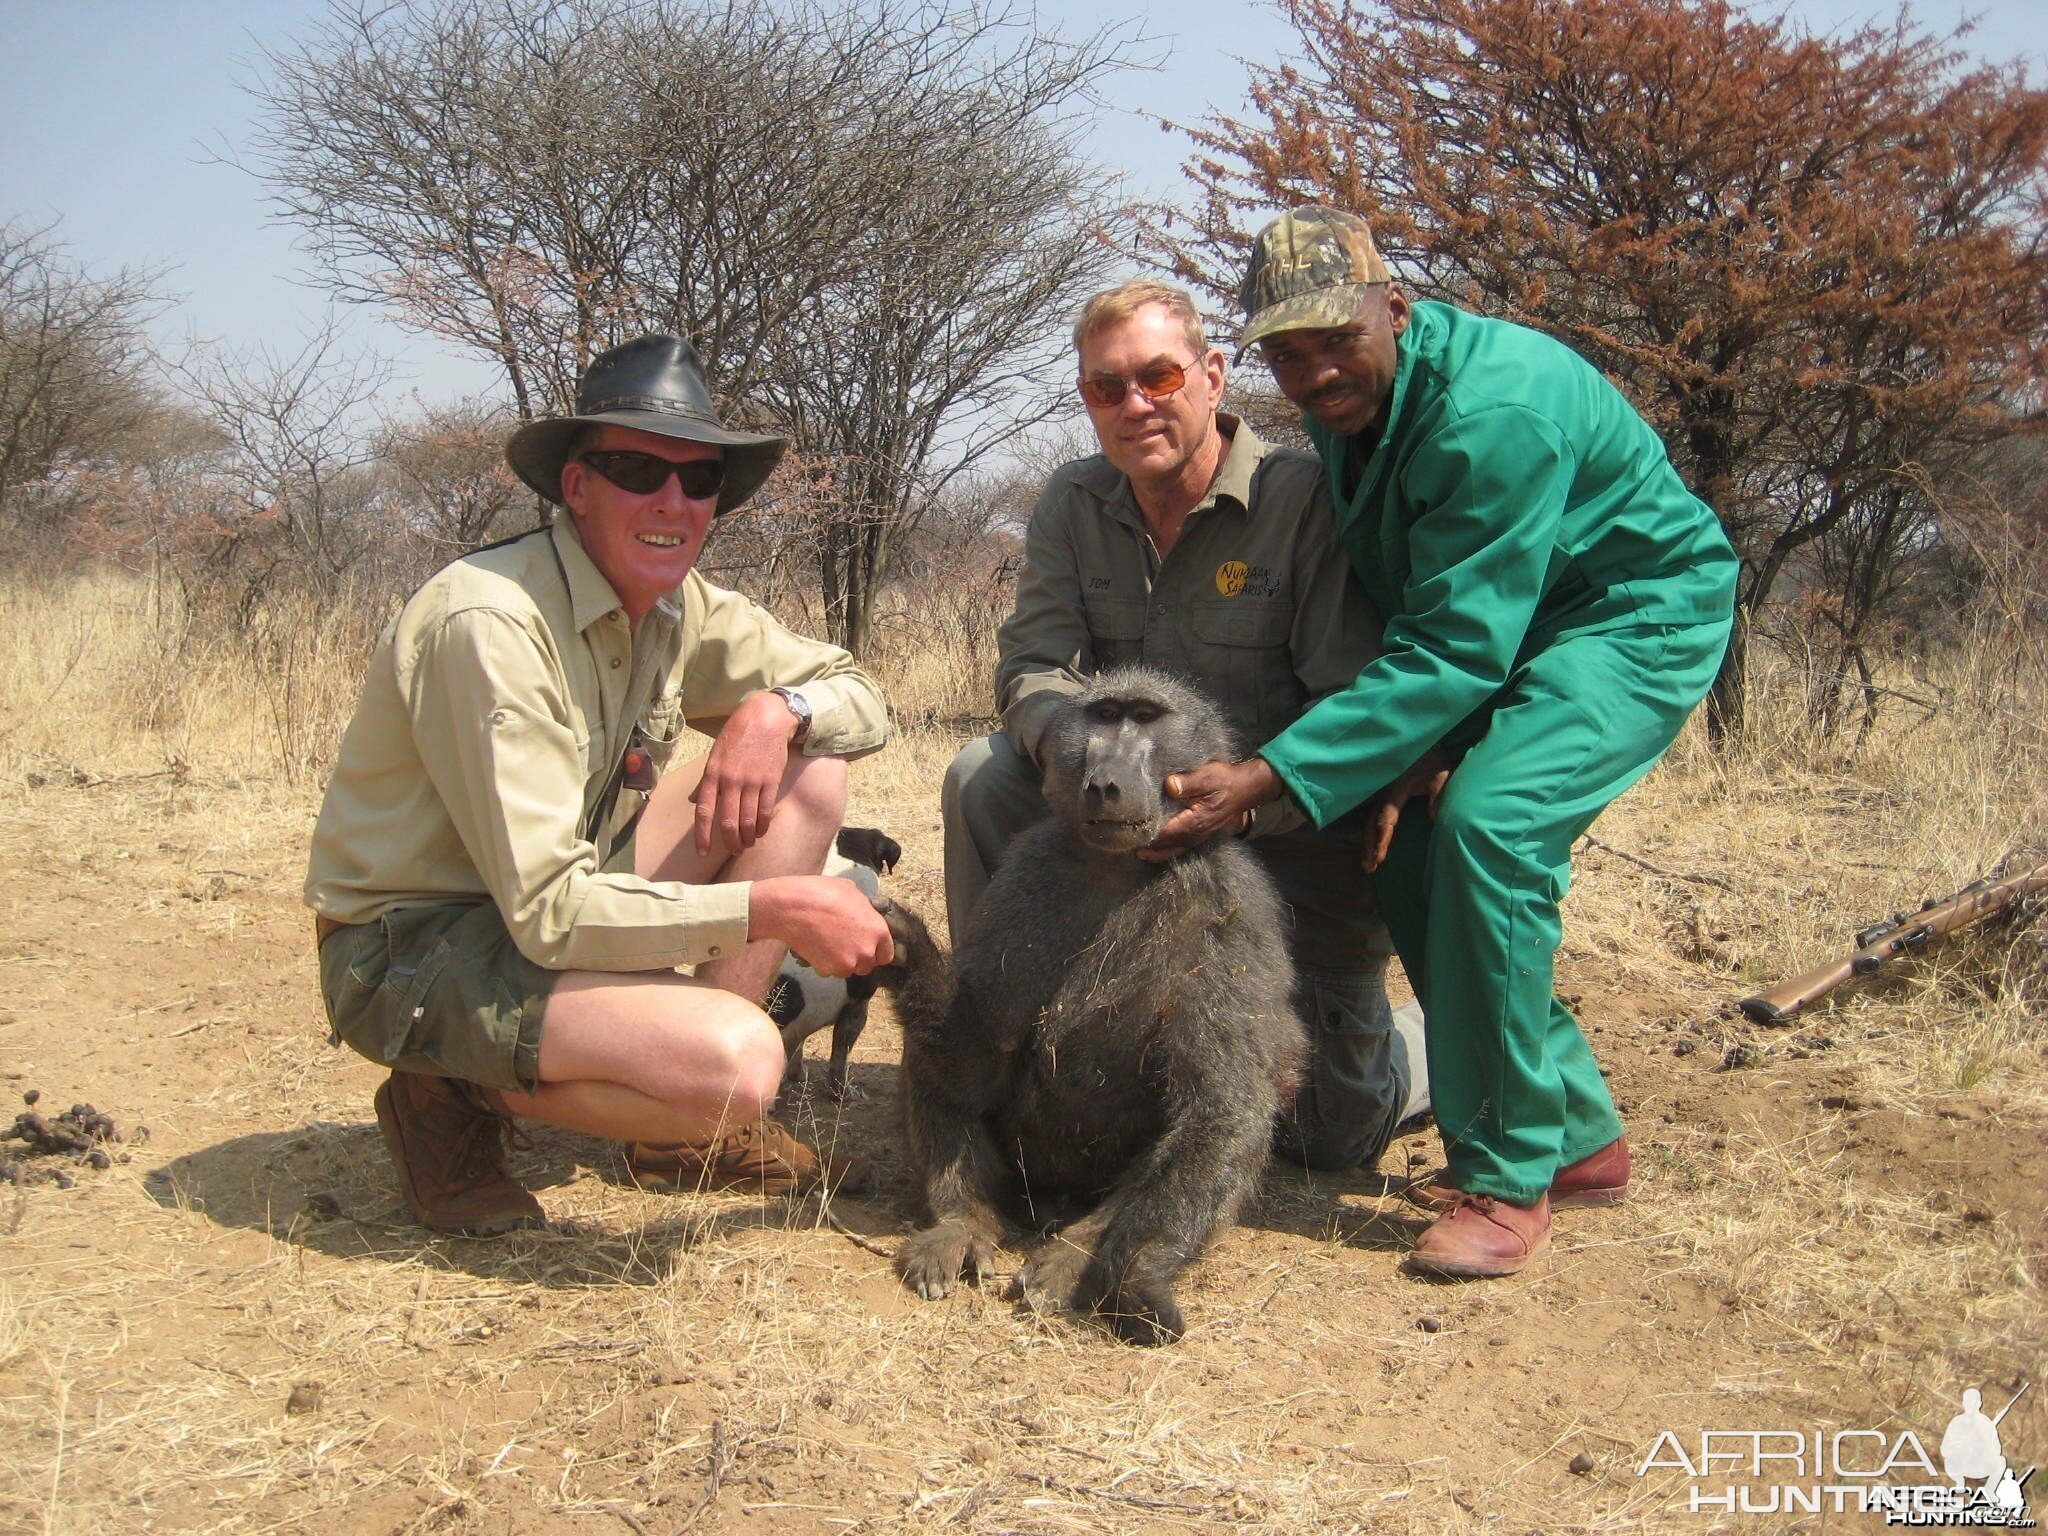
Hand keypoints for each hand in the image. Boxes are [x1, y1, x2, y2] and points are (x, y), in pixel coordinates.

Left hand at [692, 690, 803, 857]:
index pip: (704, 811)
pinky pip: (765, 811)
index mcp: (713, 774)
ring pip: (748, 820)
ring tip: (747, 844)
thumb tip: (693, 801)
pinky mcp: (770, 781)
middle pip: (728, 822)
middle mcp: (730, 780)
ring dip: (747, 838)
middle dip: (730, 842)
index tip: (702, 851)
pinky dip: (763, 826)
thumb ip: (705, 780)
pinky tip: (761, 832)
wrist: (765, 718)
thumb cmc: (738, 735)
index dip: (702, 834)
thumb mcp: (715, 754)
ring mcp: (751, 781)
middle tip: (734, 850)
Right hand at [748, 875, 895, 978]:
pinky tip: (816, 947)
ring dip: (841, 961)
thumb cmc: (822, 893)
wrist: (793, 907)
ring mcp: (847, 963)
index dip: (876, 950)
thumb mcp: (851, 891)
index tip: (866, 946)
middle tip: (843, 943)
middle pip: (867, 965)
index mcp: (878, 930)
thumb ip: (864, 907)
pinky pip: (829, 971)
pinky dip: (824, 963)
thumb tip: (863, 909)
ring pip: (848, 969)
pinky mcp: (827, 970)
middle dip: (857, 957)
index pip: (886, 954)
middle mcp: (866, 951)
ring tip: (827, 943)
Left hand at [1138, 757, 1282, 862]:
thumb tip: (1170, 786)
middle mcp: (1194, 834)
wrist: (1246, 788)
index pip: (1163, 833)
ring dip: (1156, 851)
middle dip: (1147, 848)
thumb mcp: (1207, 776)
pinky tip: (1157, 848)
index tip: (1128, 834)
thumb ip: (1188, 782)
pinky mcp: (1199, 833)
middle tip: (1125, 846)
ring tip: (1138, 851)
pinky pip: (1179, 846)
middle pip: (1165, 846)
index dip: (1145, 835)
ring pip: (1172, 849)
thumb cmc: (1226, 781)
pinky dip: (1166, 849)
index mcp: (1193, 822)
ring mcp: (1198, 836)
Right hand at [1364, 746, 1451, 871]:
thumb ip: (1439, 793)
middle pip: (1371, 823)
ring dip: (1367, 842)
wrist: (1420, 738)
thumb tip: (1434, 816)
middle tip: (1370, 868)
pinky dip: (1369, 832)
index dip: (1383, 838)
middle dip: (1370, 846)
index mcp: (1396, 788)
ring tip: (1367, 865)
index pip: (1387, 818)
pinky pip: (1371, 814)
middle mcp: (1383, 792)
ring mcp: (1379, 792)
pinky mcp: (1381, 793)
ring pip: (1368, 820)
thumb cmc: (1432, 757)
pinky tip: (1368, 846)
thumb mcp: (1441, 773)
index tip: (1380, 857)